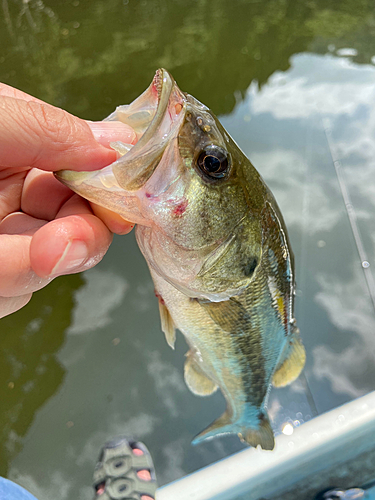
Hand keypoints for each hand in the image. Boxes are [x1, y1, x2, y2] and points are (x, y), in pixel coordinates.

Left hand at [0, 83, 135, 318]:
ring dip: (38, 265)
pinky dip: (13, 282)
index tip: (132, 199)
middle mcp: (13, 196)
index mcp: (18, 149)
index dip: (111, 186)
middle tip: (68, 241)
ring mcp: (3, 240)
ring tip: (14, 259)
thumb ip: (51, 129)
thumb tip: (121, 143)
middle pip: (80, 223)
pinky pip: (18, 291)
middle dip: (83, 235)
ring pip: (51, 264)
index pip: (83, 169)